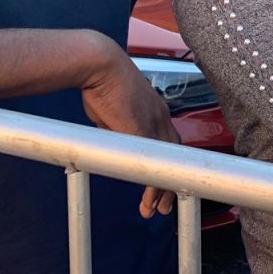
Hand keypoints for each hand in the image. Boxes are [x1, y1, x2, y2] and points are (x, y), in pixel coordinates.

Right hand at [78, 37, 180, 217]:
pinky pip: (150, 163)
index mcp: (157, 110)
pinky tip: (148, 197)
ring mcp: (152, 123)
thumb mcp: (113, 110)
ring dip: (161, 189)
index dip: (168, 163)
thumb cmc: (102, 81)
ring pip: (164, 163)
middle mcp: (160, 117)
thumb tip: (112, 138)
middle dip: (171, 182)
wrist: (99, 64)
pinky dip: (151, 183)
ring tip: (156, 209)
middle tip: (167, 205)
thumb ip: (118, 127)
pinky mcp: (140, 129)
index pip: (169, 143)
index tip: (165, 181)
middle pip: (173, 156)